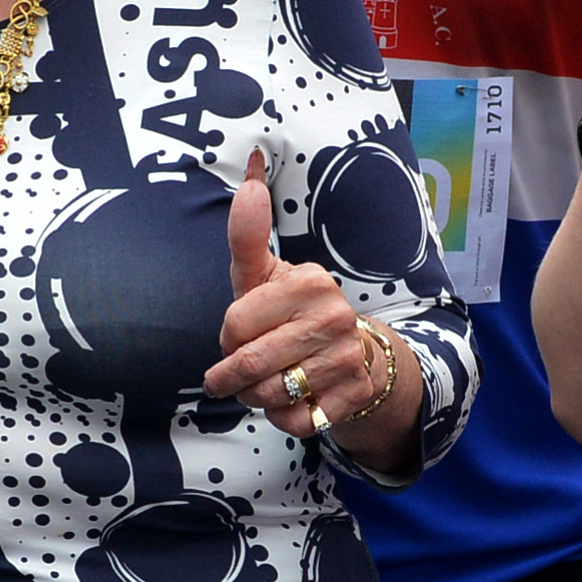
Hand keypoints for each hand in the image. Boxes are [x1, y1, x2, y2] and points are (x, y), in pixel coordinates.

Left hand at [200, 153, 397, 438]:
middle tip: (236, 372)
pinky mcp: (355, 394)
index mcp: (310, 281)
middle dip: (233, 376)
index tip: (239, 335)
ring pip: (271, 395)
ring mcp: (348, 356)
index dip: (227, 338)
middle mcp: (336, 316)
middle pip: (250, 364)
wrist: (351, 355)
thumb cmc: (290, 313)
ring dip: (256, 398)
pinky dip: (284, 418)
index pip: (234, 324)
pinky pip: (296, 421)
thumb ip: (248, 232)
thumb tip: (251, 159)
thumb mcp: (264, 275)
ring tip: (267, 383)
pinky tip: (296, 398)